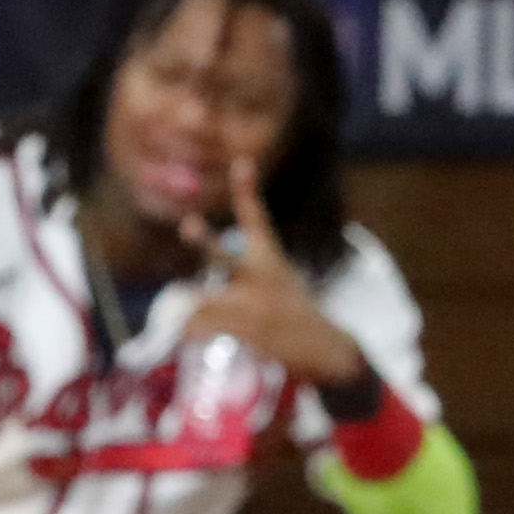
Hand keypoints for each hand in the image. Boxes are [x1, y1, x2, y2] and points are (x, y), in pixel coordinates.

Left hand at [178, 157, 363, 386]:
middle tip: (188, 225)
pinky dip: (189, 334)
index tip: (241, 162)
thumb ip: (238, 275)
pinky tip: (189, 340)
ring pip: (201, 304)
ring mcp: (258, 306)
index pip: (255, 219)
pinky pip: (203, 330)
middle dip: (204, 241)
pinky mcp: (253, 332)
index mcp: (269, 260)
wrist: (329, 352)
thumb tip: (187, 298)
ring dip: (189, 315)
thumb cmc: (294, 313)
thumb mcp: (277, 282)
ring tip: (185, 326)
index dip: (246, 190)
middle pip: (224, 257)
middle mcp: (262, 278)